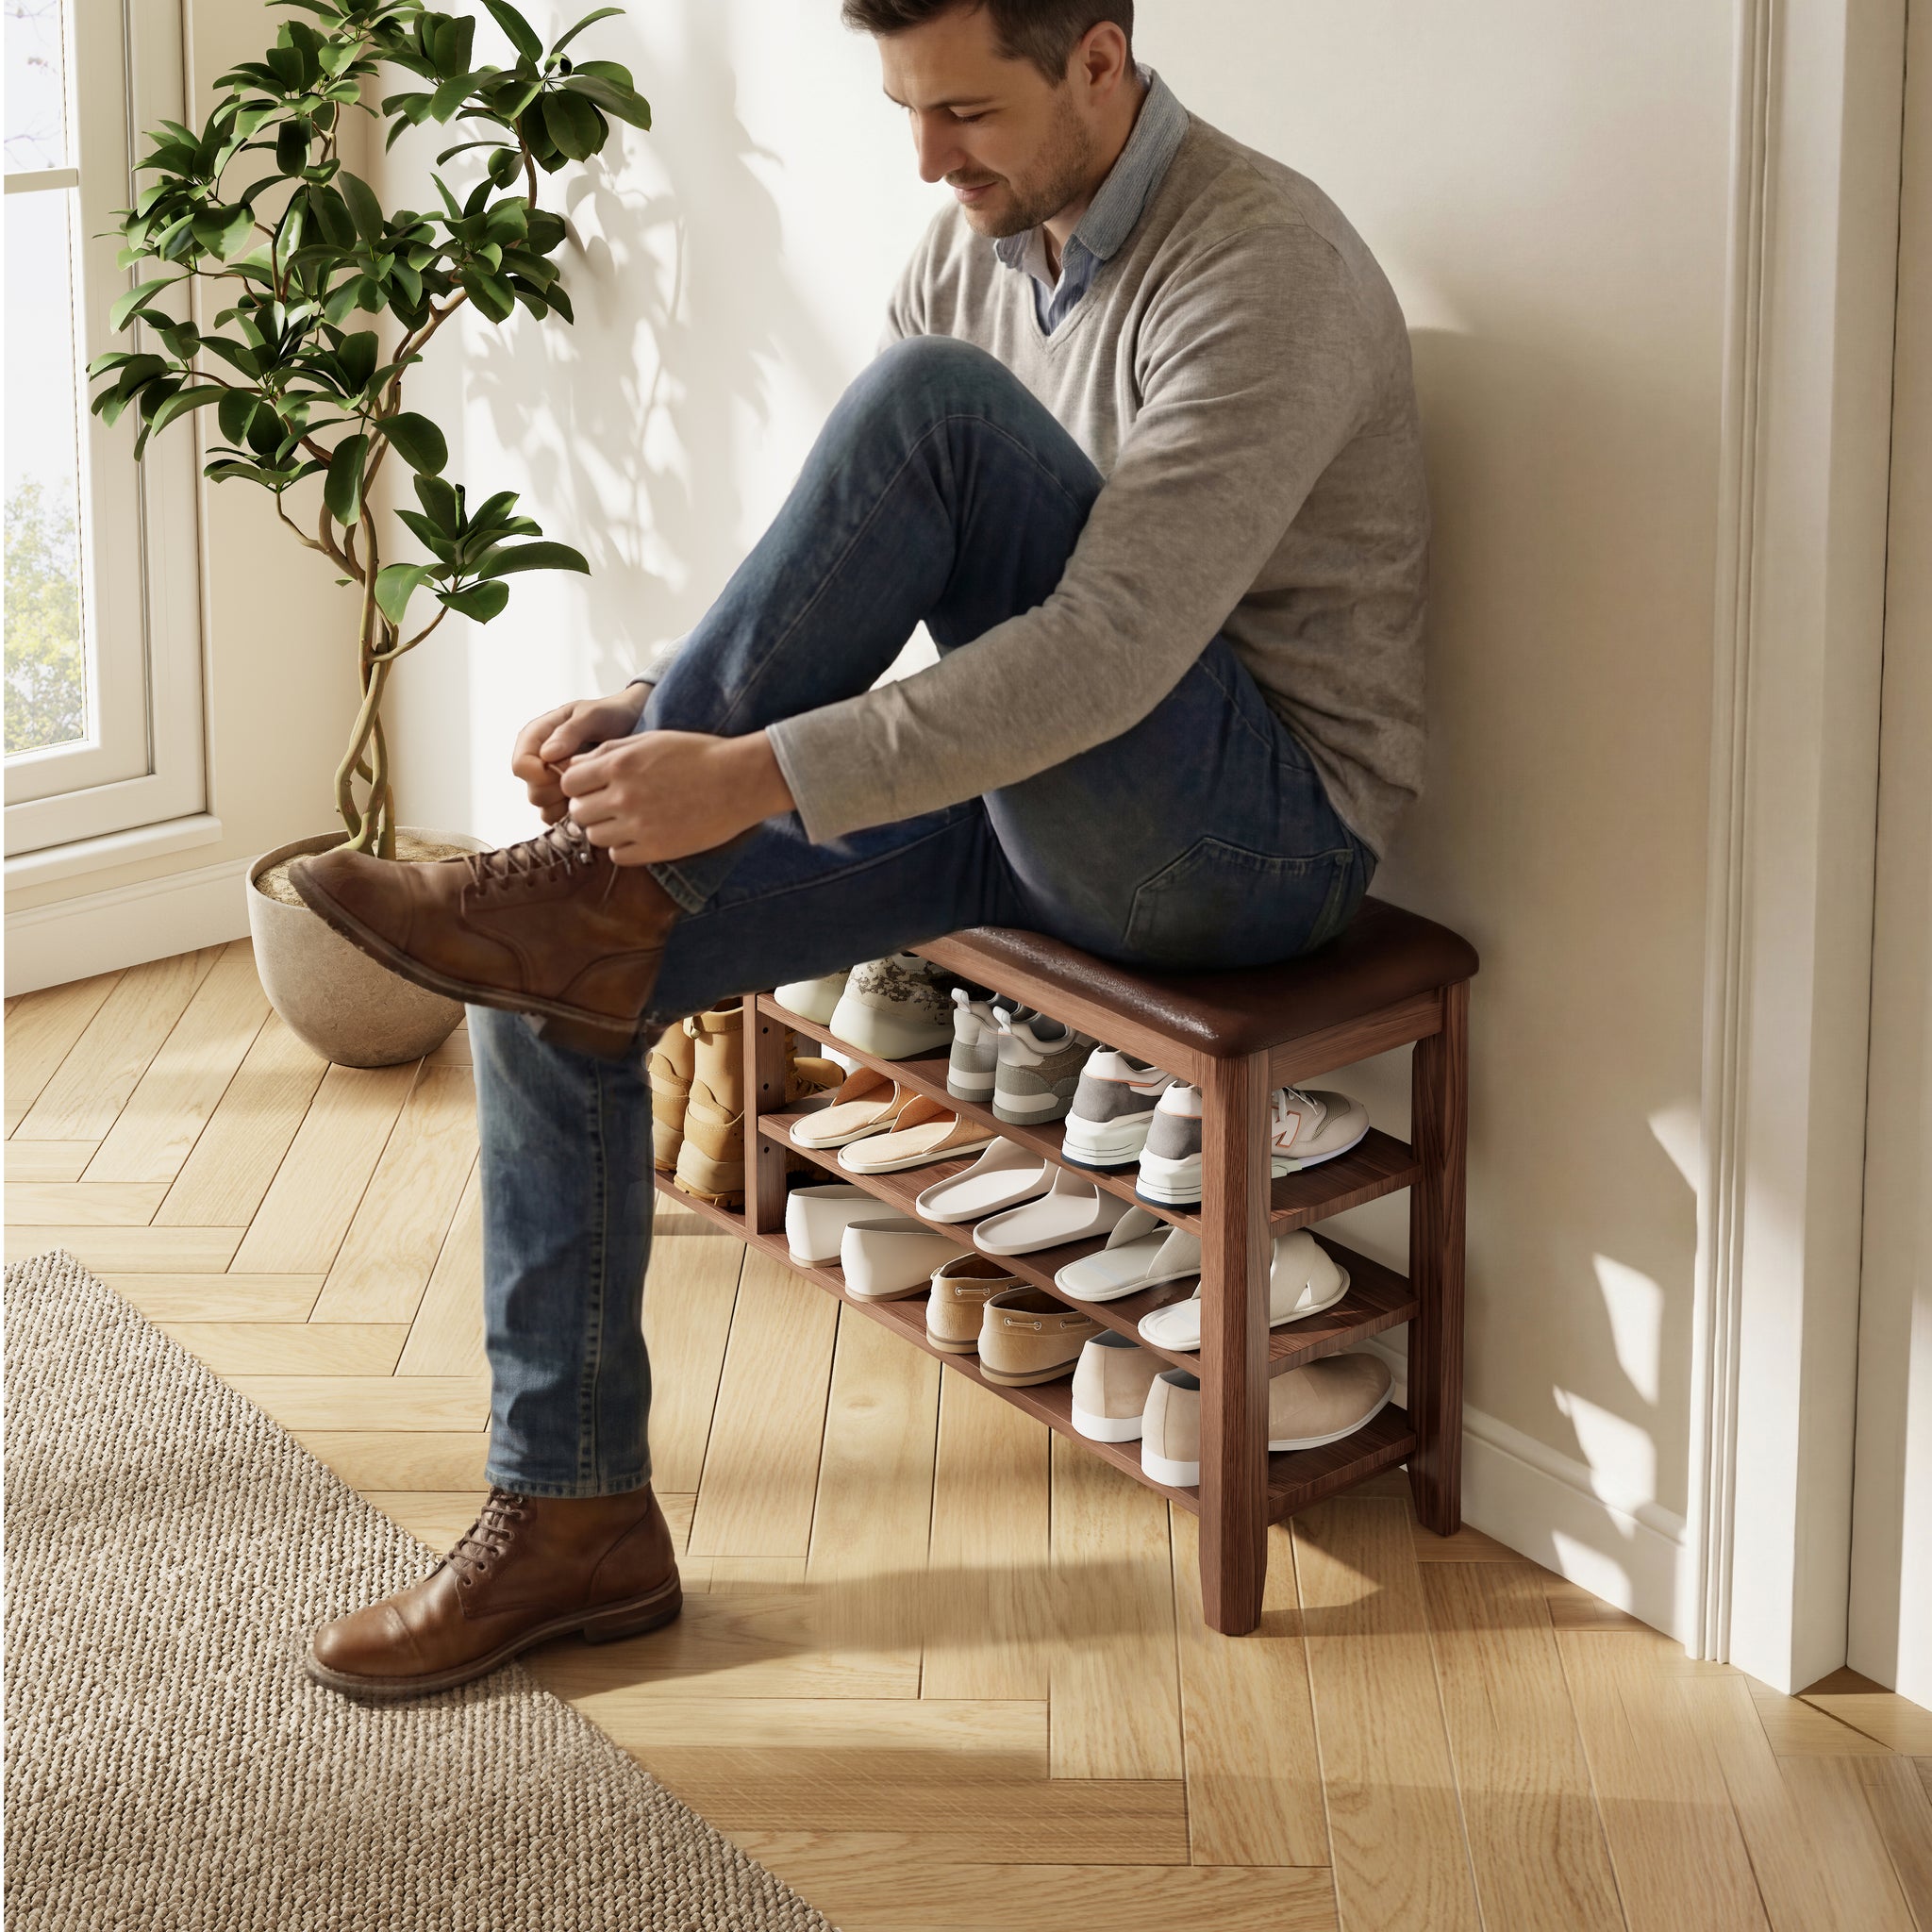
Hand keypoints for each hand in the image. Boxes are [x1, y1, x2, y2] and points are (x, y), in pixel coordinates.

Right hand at [511, 686, 649, 822]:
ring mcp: (549, 782)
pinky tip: (595, 797)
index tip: (569, 769)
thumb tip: (546, 755)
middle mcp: (537, 762)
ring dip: (570, 804)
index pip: (521, 767)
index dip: (543, 774)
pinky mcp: (563, 798)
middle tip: (588, 778)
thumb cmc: (610, 715)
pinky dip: (577, 813)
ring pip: (546, 809)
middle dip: (562, 791)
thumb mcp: (593, 716)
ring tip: (594, 786)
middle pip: (534, 793)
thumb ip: (570, 732)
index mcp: (534, 737)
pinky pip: (560, 817)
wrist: (632, 725)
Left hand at [560, 728, 794, 864]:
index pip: (569, 782)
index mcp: (619, 764)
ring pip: (595, 836)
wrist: (740, 780)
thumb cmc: (698, 754)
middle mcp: (624, 795)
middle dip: (589, 808)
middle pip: (577, 812)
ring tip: (629, 819)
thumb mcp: (650, 740)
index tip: (593, 786)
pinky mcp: (656, 848)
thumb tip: (574, 766)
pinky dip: (624, 847)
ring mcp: (639, 825)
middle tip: (610, 805)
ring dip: (606, 829)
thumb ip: (608, 752)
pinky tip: (642, 834)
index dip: (578, 785)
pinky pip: (619, 856)